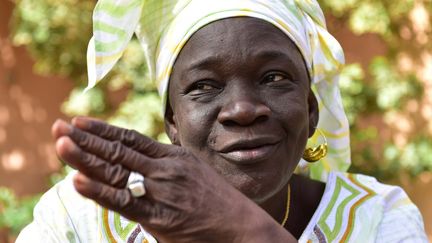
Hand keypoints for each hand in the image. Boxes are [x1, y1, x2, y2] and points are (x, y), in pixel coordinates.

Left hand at [52, 117, 295, 242]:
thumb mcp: (194, 171)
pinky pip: (125, 202)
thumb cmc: (218, 200)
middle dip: (86, 139)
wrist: (241, 224)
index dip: (103, 130)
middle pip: (118, 150)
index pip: (130, 139)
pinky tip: (79, 182)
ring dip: (86, 158)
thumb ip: (167, 165)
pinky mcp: (160, 216)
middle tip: (58, 126)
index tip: (79, 122)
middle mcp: (164, 169)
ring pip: (117, 171)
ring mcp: (162, 191)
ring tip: (61, 144)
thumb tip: (144, 160)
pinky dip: (101, 192)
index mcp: (172, 156)